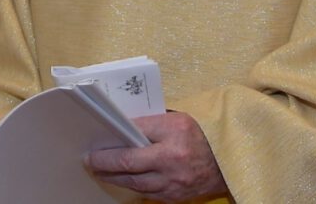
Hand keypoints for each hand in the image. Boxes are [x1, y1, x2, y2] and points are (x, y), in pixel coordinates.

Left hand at [85, 111, 227, 202]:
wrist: (226, 161)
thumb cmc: (199, 135)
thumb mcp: (176, 119)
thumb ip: (149, 123)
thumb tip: (122, 127)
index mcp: (172, 137)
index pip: (134, 139)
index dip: (111, 146)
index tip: (94, 146)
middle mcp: (172, 163)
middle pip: (130, 167)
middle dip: (105, 165)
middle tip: (89, 161)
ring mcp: (173, 184)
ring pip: (135, 184)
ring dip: (115, 178)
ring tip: (100, 172)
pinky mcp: (174, 198)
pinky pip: (147, 194)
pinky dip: (132, 187)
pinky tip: (122, 181)